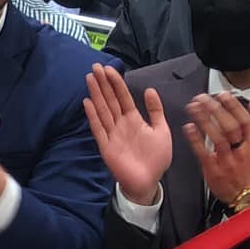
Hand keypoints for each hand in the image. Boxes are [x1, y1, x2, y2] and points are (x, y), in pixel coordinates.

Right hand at [81, 63, 171, 205]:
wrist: (148, 181)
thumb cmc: (156, 158)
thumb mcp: (162, 131)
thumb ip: (155, 111)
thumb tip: (150, 89)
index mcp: (134, 119)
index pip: (123, 97)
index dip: (116, 83)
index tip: (109, 69)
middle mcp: (120, 124)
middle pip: (110, 100)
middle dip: (103, 83)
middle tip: (95, 67)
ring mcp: (112, 134)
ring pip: (103, 110)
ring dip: (96, 94)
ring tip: (89, 79)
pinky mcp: (106, 146)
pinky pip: (98, 128)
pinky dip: (93, 116)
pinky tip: (87, 103)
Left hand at [183, 91, 249, 204]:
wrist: (243, 196)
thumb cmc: (246, 168)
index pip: (245, 121)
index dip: (234, 107)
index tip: (223, 95)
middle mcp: (240, 151)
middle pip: (230, 127)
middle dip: (216, 110)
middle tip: (203, 98)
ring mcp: (227, 161)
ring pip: (217, 138)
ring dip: (204, 121)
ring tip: (194, 108)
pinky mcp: (213, 170)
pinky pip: (204, 153)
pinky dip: (196, 140)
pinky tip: (189, 127)